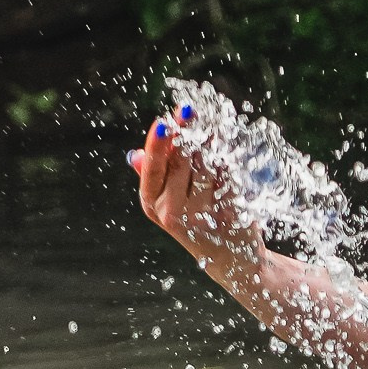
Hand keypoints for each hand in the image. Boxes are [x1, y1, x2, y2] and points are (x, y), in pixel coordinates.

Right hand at [133, 111, 260, 273]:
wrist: (230, 257)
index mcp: (153, 204)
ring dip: (210, 142)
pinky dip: (230, 159)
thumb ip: (154, 177)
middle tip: (190, 111)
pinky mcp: (231, 214)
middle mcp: (174, 212)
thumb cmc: (195, 219)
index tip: (164, 122)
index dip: (159, 144)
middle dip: (187, 134)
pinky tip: (230, 146)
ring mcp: (203, 216)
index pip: (154, 169)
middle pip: (182, 162)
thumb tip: (137, 155)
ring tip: (213, 126)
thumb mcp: (168, 200)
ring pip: (207, 167)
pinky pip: (229, 176)